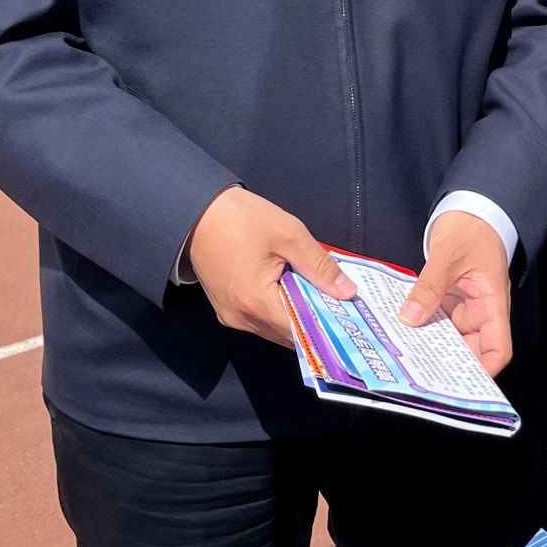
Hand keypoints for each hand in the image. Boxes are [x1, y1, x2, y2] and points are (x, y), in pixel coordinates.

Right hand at [184, 186, 355, 345]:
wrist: (195, 211)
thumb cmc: (240, 218)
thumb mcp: (289, 235)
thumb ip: (320, 266)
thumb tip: (347, 292)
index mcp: (255, 303)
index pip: (301, 331)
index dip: (328, 325)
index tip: (351, 317)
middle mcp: (241, 319)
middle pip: (289, 334)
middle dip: (315, 321)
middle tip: (341, 304)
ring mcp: (230, 316)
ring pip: (275, 329)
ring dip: (298, 316)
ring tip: (320, 294)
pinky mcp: (226, 309)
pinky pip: (261, 319)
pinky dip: (281, 310)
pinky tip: (295, 290)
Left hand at [400, 209, 513, 375]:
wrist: (471, 209)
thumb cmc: (472, 228)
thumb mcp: (448, 255)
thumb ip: (430, 287)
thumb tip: (411, 317)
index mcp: (493, 302)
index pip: (499, 347)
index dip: (485, 369)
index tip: (461, 383)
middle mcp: (481, 310)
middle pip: (472, 350)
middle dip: (450, 364)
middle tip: (423, 376)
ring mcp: (465, 307)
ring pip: (451, 338)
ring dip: (433, 347)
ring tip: (409, 360)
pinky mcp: (450, 301)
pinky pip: (438, 322)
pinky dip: (424, 329)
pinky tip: (405, 335)